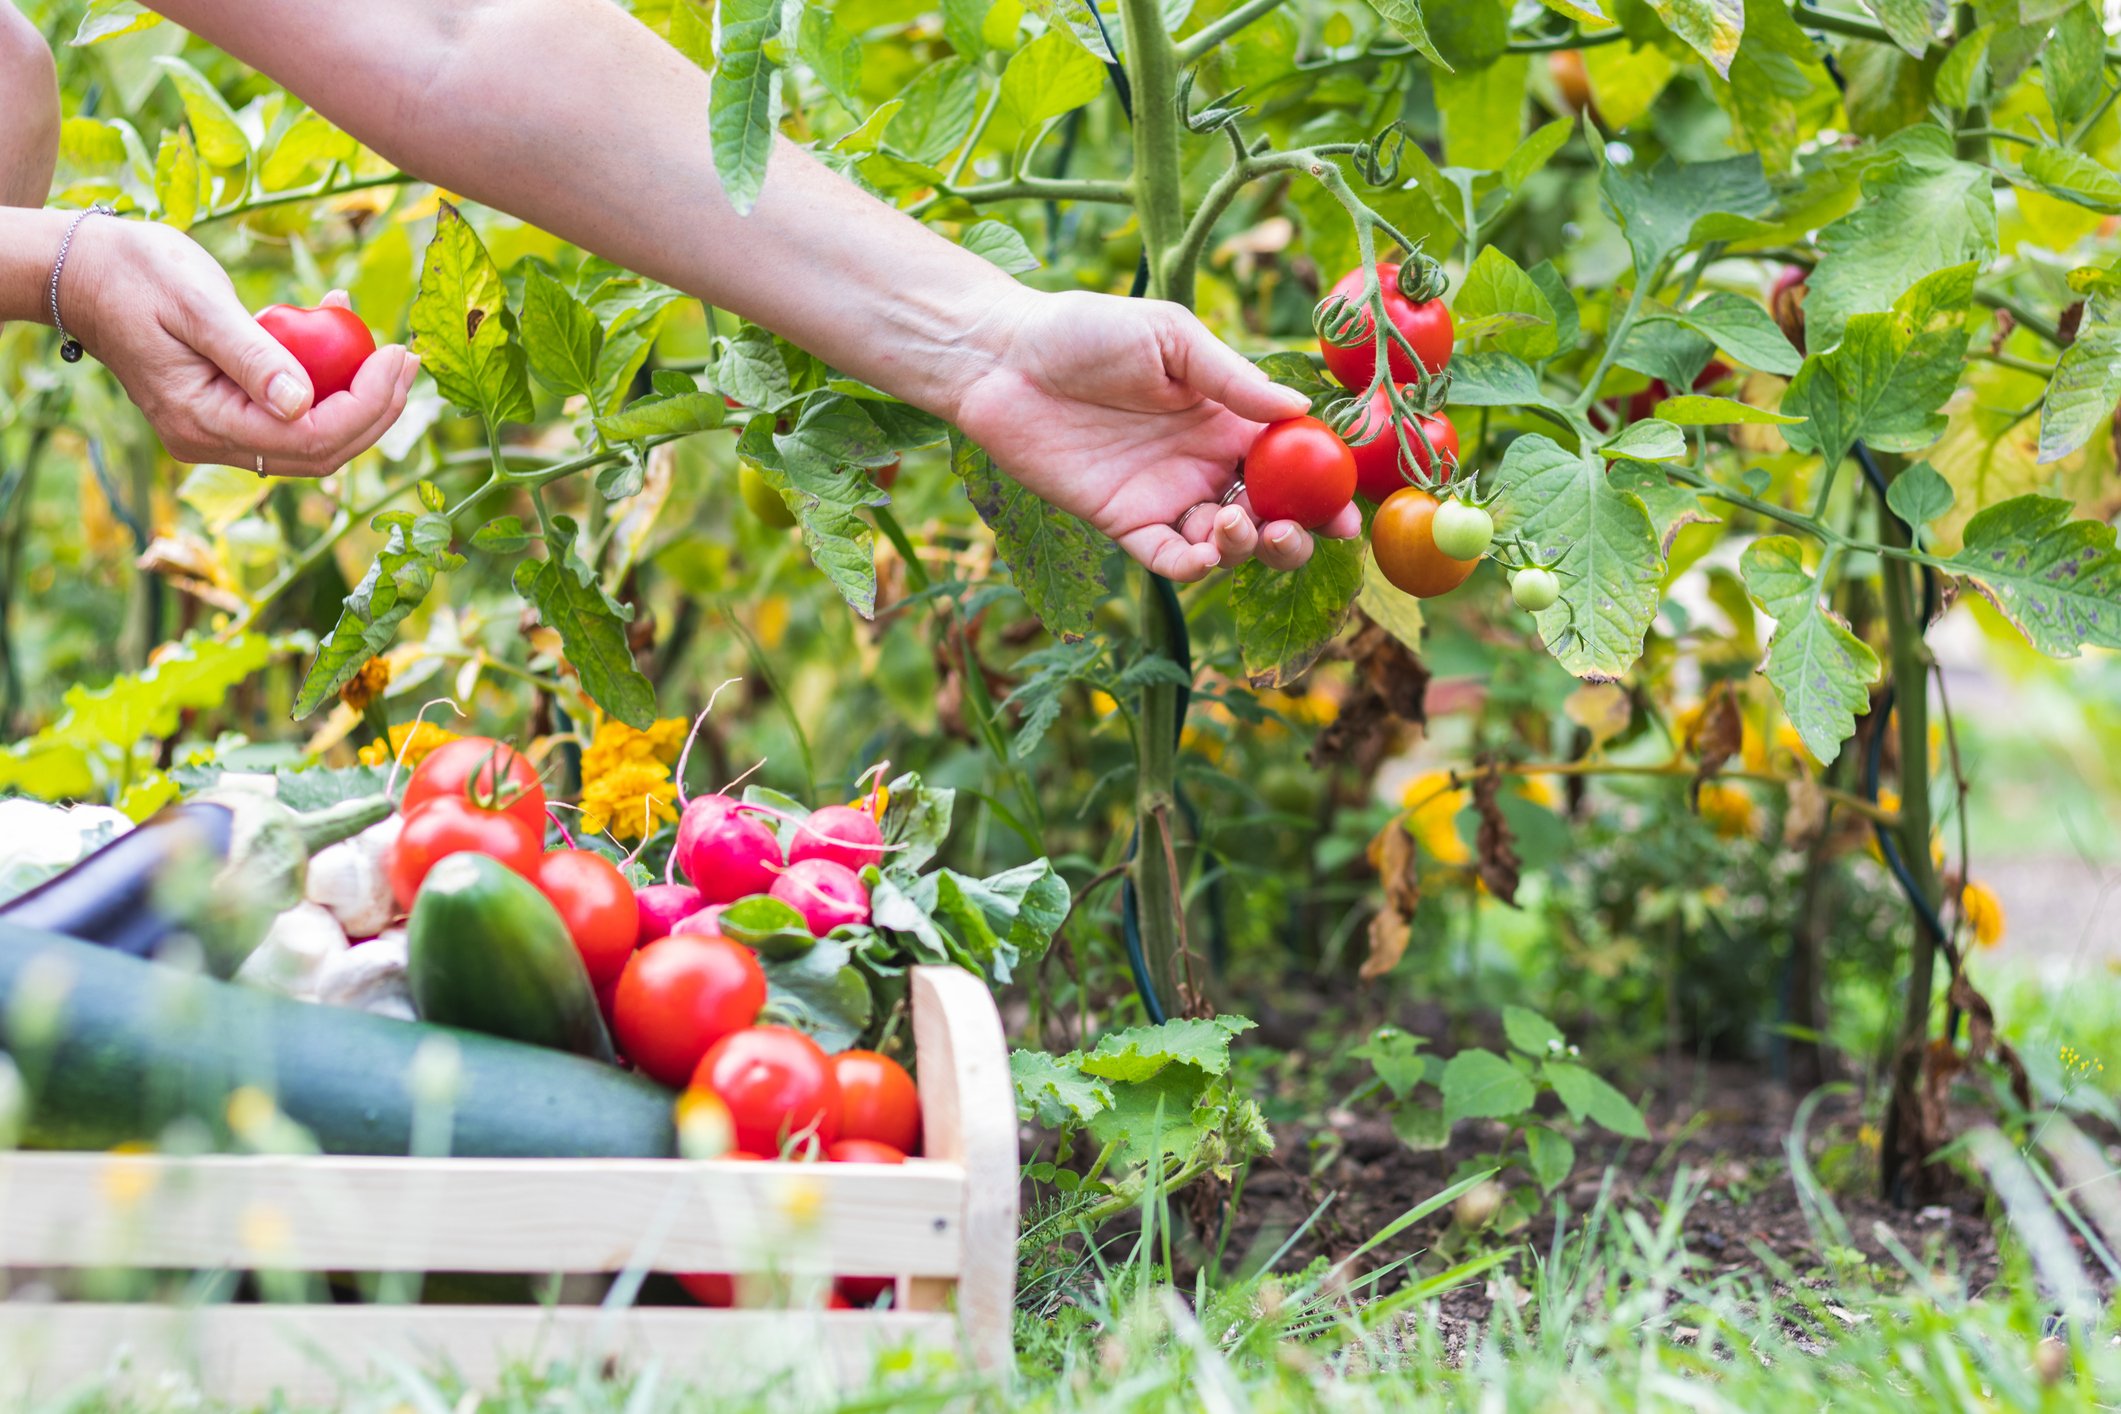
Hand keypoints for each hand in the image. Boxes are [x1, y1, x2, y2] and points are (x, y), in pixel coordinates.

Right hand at [60, 217, 416, 475]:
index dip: (367, 406)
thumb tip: (302, 404)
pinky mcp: (229, 412)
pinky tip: (338, 327)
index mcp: (202, 422)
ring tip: (385, 345)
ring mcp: (220, 433)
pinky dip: (326, 380)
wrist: (85, 272)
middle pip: (320, 450)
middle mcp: (211, 441)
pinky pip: (293, 412)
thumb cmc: (135, 273)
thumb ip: (252, 355)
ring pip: (312, 437)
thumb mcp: (198, 304)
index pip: (309, 439)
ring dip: (358, 397)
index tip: (399, 356)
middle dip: (375, 409)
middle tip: (408, 358)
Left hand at [950, 290, 1360, 581]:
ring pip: (1226, 546)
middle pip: (1271, 515)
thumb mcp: (1171, 338)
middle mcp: (1205, 464)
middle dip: (1297, 534)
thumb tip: (1300, 410)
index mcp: (1228, 419)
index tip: (1348, 510)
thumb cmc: (1087, 331)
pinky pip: (1169, 560)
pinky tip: (1207, 551)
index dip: (1325, 490)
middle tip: (1298, 531)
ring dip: (1248, 547)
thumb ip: (1233, 379)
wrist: (1005, 358)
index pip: (1293, 463)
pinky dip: (1195, 566)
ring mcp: (1167, 497)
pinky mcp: (1124, 523)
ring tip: (1237, 524)